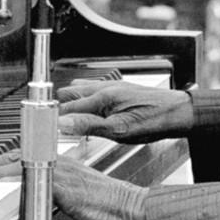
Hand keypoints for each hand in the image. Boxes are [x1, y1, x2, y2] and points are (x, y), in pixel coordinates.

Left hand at [0, 155, 147, 219]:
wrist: (128, 207)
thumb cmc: (111, 204)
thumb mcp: (84, 192)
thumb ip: (68, 188)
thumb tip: (59, 192)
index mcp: (67, 163)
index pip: (35, 155)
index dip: (13, 158)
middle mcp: (62, 163)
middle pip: (24, 155)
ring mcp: (61, 172)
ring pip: (24, 161)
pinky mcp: (61, 185)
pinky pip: (30, 175)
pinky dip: (10, 174)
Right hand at [58, 79, 193, 142]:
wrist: (178, 112)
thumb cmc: (154, 121)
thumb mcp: (120, 130)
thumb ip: (90, 126)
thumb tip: (64, 124)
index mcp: (102, 97)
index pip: (67, 108)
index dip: (53, 120)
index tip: (41, 132)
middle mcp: (105, 88)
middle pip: (70, 95)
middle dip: (59, 110)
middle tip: (50, 129)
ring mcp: (113, 88)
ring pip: (81, 92)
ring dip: (71, 105)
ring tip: (65, 124)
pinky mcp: (120, 91)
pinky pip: (93, 93)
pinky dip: (84, 103)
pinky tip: (88, 116)